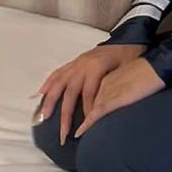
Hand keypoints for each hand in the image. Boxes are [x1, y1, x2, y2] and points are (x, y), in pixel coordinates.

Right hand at [33, 43, 147, 145]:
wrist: (131, 37)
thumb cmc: (130, 55)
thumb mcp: (127, 69)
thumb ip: (114, 85)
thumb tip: (106, 107)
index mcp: (96, 66)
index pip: (88, 93)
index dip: (86, 111)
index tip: (83, 128)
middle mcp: (83, 64)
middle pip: (69, 91)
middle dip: (64, 114)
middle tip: (62, 133)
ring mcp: (78, 62)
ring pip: (59, 82)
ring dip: (49, 101)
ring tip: (41, 117)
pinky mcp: (76, 61)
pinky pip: (58, 72)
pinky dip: (48, 83)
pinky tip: (40, 94)